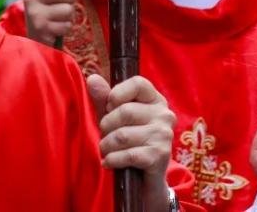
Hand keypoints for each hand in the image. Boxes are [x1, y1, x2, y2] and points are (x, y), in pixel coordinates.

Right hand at [24, 0, 76, 45]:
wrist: (34, 36)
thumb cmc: (48, 9)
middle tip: (65, 4)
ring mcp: (34, 12)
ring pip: (67, 9)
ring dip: (69, 15)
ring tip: (60, 17)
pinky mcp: (40, 29)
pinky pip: (66, 25)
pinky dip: (66, 27)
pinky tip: (56, 28)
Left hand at [88, 74, 175, 211]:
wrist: (145, 177)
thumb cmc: (128, 140)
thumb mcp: (113, 116)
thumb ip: (103, 98)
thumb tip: (92, 78)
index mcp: (155, 100)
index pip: (138, 83)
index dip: (117, 93)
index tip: (110, 106)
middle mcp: (164, 115)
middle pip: (125, 111)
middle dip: (106, 126)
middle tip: (106, 135)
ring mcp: (164, 136)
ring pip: (123, 135)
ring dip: (107, 145)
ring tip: (107, 150)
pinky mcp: (160, 156)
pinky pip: (128, 155)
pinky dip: (112, 160)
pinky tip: (109, 162)